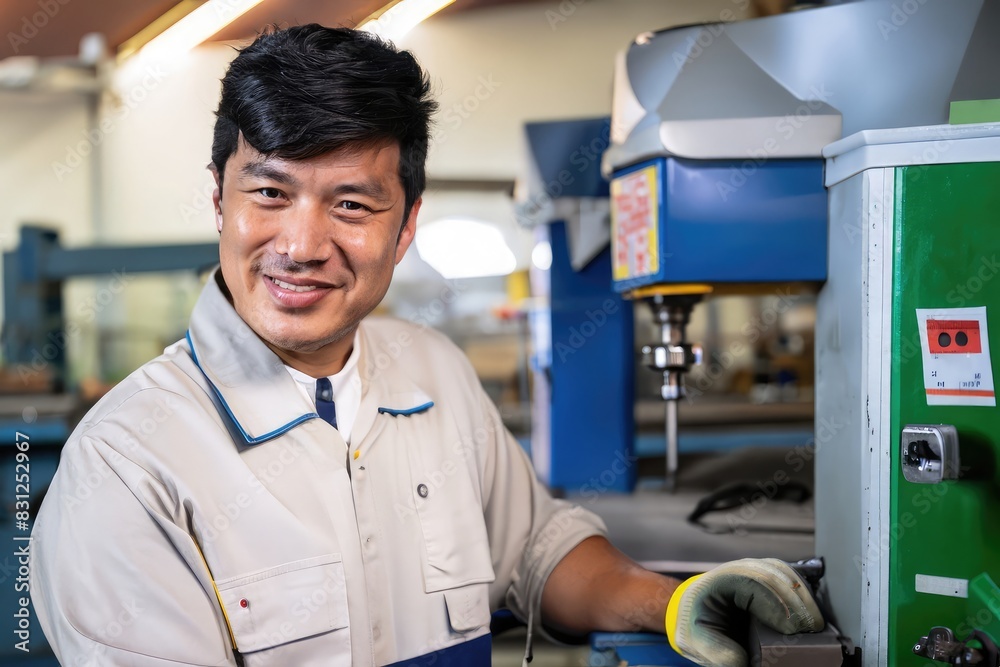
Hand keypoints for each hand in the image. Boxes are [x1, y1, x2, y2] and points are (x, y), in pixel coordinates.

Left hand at [664, 558, 823, 666]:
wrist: (697, 611)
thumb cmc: (696, 623)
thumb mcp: (698, 641)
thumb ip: (719, 654)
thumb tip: (744, 663)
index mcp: (721, 580)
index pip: (753, 584)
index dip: (776, 605)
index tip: (792, 629)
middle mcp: (740, 568)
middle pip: (774, 575)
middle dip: (796, 603)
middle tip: (813, 630)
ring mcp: (756, 569)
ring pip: (784, 573)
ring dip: (803, 596)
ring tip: (815, 623)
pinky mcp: (769, 577)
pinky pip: (788, 577)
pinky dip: (802, 592)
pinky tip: (810, 610)